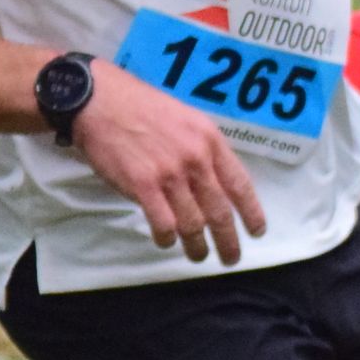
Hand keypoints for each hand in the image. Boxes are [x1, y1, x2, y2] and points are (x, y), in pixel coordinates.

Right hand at [75, 61, 268, 263]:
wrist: (102, 102)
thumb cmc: (142, 108)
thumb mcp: (187, 119)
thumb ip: (204, 149)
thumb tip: (215, 180)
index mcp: (211, 141)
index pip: (240, 184)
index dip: (251, 212)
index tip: (257, 231)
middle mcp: (196, 160)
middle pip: (220, 211)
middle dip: (229, 240)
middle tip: (231, 258)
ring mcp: (170, 174)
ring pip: (193, 223)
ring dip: (197, 246)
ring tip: (199, 256)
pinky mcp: (143, 186)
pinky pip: (163, 224)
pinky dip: (167, 238)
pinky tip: (167, 242)